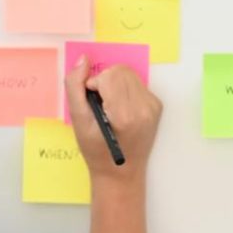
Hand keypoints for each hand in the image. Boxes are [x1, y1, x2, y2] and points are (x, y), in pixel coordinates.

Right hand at [64, 55, 161, 180]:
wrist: (120, 172)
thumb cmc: (96, 151)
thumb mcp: (78, 121)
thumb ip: (75, 87)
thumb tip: (83, 60)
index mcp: (125, 115)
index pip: (110, 76)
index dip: (94, 84)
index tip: (93, 101)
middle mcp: (144, 109)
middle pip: (121, 71)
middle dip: (106, 81)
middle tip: (101, 104)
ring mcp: (153, 108)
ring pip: (129, 74)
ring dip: (116, 84)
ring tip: (111, 106)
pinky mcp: (156, 106)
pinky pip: (137, 84)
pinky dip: (126, 90)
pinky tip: (121, 108)